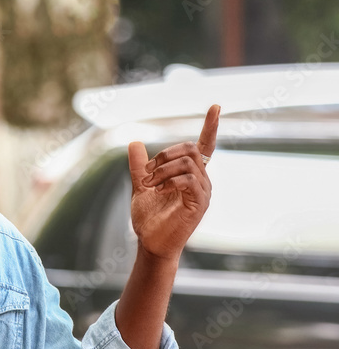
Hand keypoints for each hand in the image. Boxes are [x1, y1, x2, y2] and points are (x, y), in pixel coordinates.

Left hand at [127, 104, 219, 261]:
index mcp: (191, 174)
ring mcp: (203, 192)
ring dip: (163, 169)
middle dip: (165, 154)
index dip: (210, 127)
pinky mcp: (200, 204)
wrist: (150, 242)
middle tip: (147, 172)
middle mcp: (202, 180)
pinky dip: (171, 180)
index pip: (205, 146)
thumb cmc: (149, 217)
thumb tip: (134, 142)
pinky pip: (190, 179)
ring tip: (150, 185)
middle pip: (191, 149)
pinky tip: (160, 190)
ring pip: (188, 162)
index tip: (215, 106)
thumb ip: (139, 165)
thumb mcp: (140, 185)